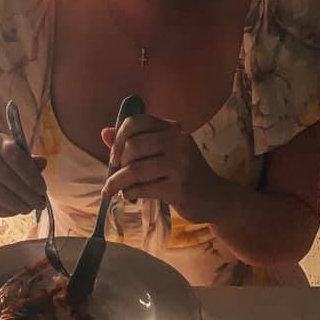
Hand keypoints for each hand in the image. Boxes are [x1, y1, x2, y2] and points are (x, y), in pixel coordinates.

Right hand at [0, 133, 46, 217]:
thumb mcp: (19, 161)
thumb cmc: (4, 169)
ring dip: (21, 206)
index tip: (42, 190)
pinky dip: (9, 212)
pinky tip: (15, 210)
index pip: (16, 157)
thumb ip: (31, 162)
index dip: (32, 176)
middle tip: (40, 204)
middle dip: (30, 195)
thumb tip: (43, 162)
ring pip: (4, 196)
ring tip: (30, 208)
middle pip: (11, 179)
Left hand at [101, 114, 225, 223]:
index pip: (136, 122)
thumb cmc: (184, 173)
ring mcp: (180, 164)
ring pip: (135, 169)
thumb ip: (134, 141)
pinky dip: (130, 193)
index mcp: (172, 128)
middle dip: (118, 163)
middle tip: (116, 175)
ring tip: (114, 190)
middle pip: (133, 145)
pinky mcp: (178, 187)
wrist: (215, 197)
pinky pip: (143, 188)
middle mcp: (178, 141)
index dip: (118, 138)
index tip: (114, 156)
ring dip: (118, 182)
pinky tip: (129, 195)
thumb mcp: (162, 152)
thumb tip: (104, 133)